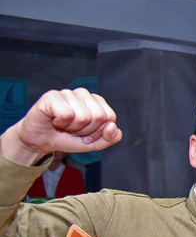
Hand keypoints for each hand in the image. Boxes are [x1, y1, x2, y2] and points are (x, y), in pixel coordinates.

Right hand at [1, 89, 120, 165]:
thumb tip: (112, 127)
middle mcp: (84, 94)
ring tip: (63, 125)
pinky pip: (66, 114)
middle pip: (98, 116)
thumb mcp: (94, 143)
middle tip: (73, 130)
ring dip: (72, 128)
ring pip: (83, 116)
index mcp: (97, 102)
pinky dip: (60, 123)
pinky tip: (54, 120)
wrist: (42, 141)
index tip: (86, 133)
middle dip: (86, 131)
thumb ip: (110, 138)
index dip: (98, 131)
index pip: (110, 117)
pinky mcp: (52, 96)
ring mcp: (68, 93)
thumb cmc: (68, 138)